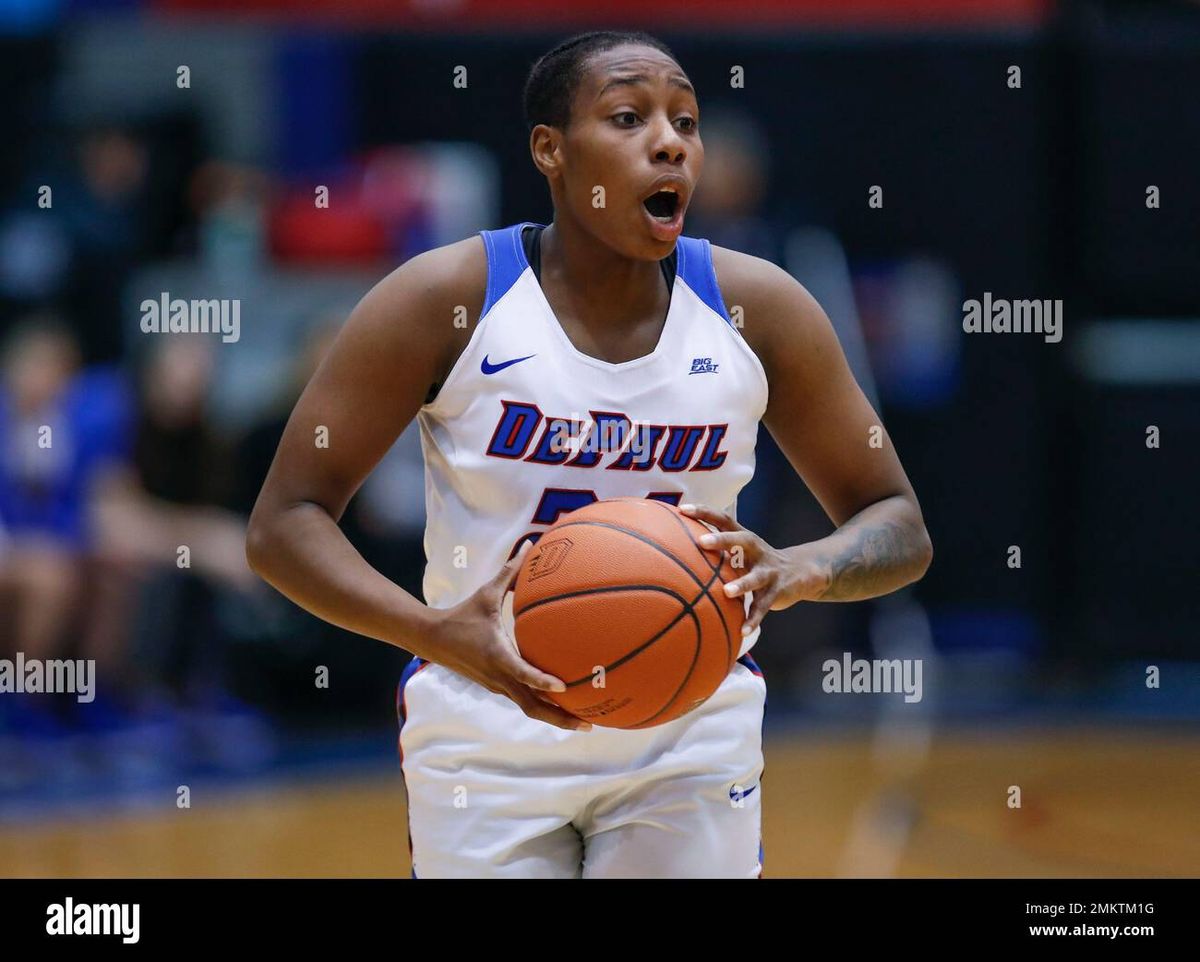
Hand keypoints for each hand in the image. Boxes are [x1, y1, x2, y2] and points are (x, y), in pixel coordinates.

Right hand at [423, 541, 591, 731]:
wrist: (431, 639)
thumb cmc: (462, 614)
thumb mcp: (486, 593)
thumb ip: (511, 572)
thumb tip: (531, 545)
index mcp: (497, 654)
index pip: (522, 672)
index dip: (542, 681)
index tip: (564, 687)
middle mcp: (499, 677)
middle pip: (532, 707)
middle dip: (560, 718)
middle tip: (588, 724)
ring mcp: (498, 686)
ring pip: (529, 709)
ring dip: (555, 718)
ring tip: (583, 722)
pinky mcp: (498, 688)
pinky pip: (524, 701)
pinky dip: (543, 707)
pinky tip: (563, 707)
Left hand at [679, 503, 830, 635]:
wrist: (801, 572)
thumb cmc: (757, 562)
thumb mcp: (741, 551)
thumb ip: (718, 549)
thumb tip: (677, 551)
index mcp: (745, 538)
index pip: (723, 519)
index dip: (704, 512)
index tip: (683, 509)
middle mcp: (757, 551)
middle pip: (741, 540)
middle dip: (722, 540)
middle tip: (701, 542)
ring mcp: (768, 571)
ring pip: (755, 578)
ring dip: (741, 584)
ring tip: (727, 592)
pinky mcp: (776, 592)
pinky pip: (763, 607)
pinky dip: (753, 619)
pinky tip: (742, 631)